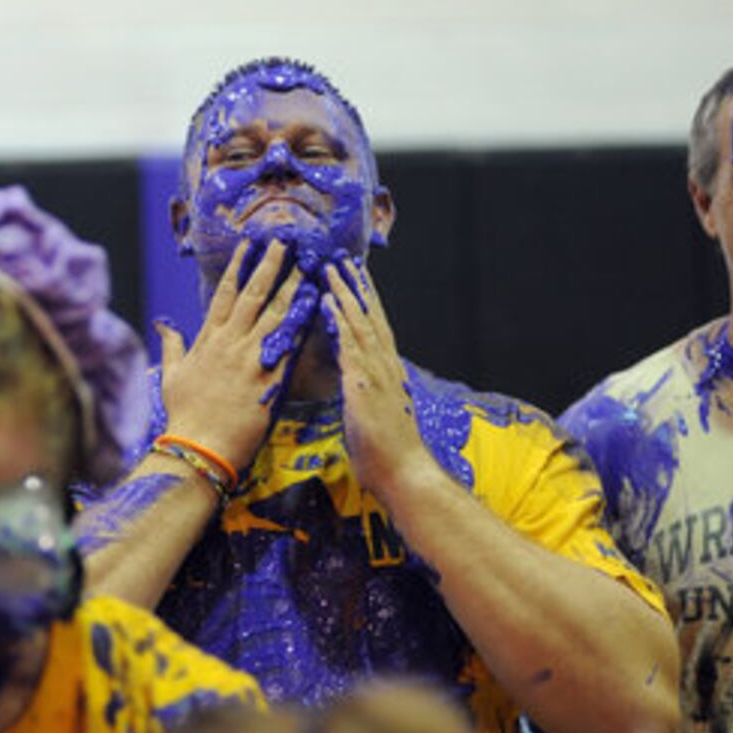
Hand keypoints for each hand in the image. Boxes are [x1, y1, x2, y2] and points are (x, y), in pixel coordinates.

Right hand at [159, 239, 304, 468]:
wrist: (199, 446)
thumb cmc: (184, 414)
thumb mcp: (172, 375)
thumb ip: (172, 345)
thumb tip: (162, 324)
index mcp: (208, 339)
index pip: (225, 294)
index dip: (238, 267)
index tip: (249, 245)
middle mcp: (230, 342)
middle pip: (253, 295)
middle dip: (269, 265)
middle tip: (285, 240)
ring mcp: (251, 358)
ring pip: (275, 313)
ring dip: (291, 286)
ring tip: (306, 264)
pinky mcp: (269, 377)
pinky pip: (290, 344)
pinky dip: (302, 322)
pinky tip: (315, 305)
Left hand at [323, 259, 433, 496]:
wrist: (404, 473)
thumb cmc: (387, 453)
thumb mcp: (375, 415)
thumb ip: (368, 395)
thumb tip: (360, 386)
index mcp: (387, 373)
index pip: (376, 328)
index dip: (365, 302)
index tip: (356, 279)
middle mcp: (385, 366)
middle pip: (370, 316)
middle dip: (357, 287)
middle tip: (344, 259)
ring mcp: (376, 373)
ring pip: (360, 323)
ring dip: (345, 294)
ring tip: (331, 268)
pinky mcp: (364, 386)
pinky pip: (349, 347)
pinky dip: (340, 322)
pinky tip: (328, 304)